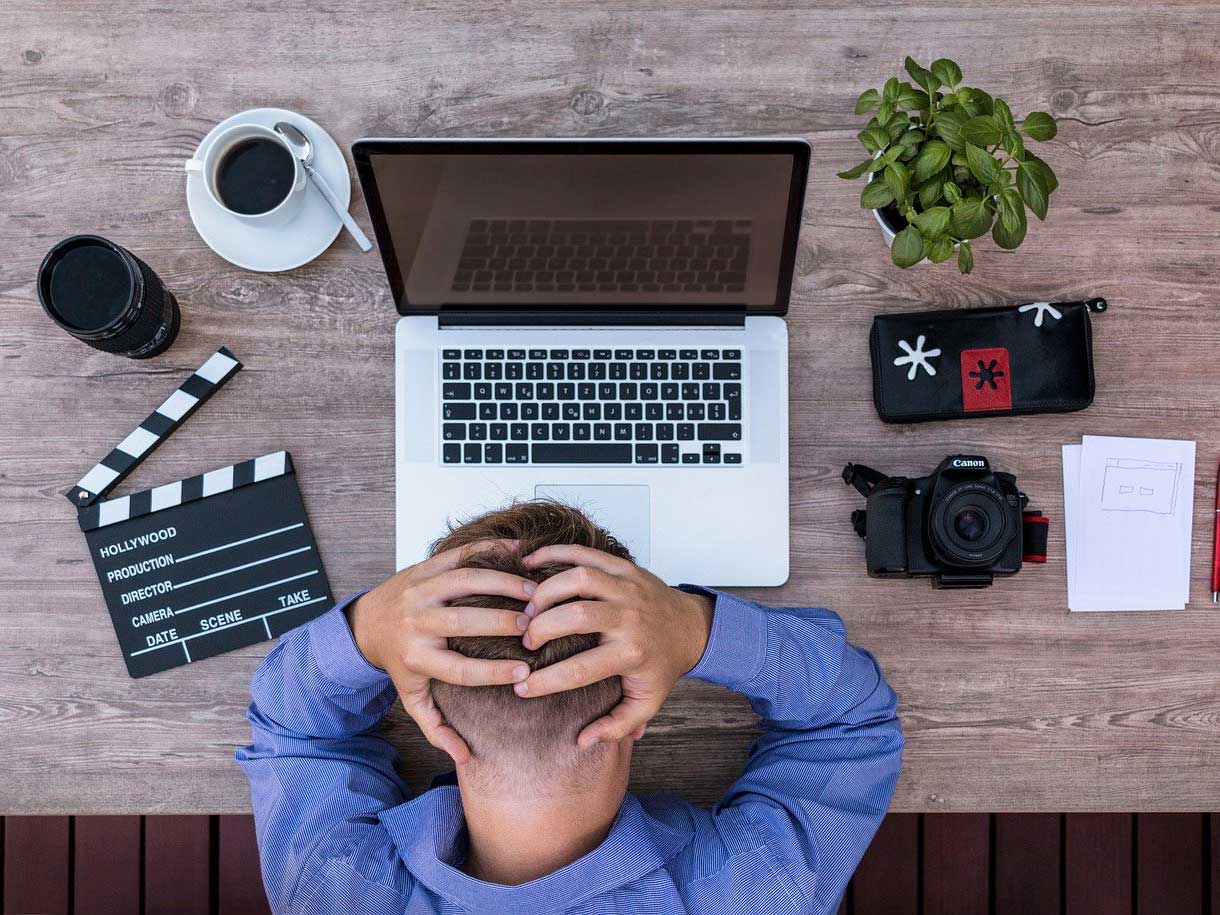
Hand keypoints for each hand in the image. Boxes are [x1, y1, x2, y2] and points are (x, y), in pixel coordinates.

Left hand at [346, 540, 535, 762]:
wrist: (366, 621)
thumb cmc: (398, 661)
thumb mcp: (411, 696)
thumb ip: (435, 726)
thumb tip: (463, 756)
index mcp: (417, 658)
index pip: (460, 669)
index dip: (494, 672)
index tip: (525, 672)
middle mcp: (416, 623)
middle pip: (464, 622)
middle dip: (503, 623)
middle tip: (535, 626)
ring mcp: (420, 590)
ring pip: (464, 582)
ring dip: (502, 583)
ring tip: (534, 591)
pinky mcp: (426, 566)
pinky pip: (461, 555)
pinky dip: (492, 550)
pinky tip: (521, 553)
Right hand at [514, 545, 713, 747]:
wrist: (692, 628)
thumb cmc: (662, 667)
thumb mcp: (646, 703)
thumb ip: (616, 726)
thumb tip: (582, 742)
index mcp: (631, 654)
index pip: (579, 670)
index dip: (545, 681)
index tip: (521, 688)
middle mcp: (629, 618)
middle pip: (575, 616)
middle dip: (540, 629)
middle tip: (525, 641)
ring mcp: (627, 588)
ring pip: (578, 579)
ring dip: (545, 592)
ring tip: (528, 609)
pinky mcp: (623, 567)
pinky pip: (584, 553)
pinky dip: (553, 554)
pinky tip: (529, 564)